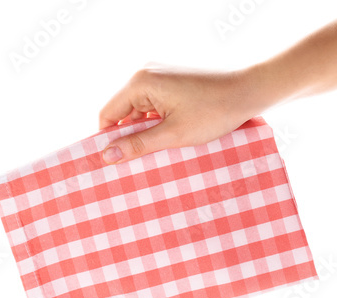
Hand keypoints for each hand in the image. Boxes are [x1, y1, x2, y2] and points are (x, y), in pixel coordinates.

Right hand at [98, 67, 261, 163]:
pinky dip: (157, 121)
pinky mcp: (172, 80)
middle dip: (129, 136)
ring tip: (161, 147)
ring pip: (138, 111)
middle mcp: (146, 74)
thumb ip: (136, 145)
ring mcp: (160, 75)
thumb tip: (105, 156)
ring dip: (145, 130)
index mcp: (141, 82)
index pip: (107, 115)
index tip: (114, 162)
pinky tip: (170, 134)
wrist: (252, 89)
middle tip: (140, 159)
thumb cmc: (215, 110)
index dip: (108, 140)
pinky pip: (152, 104)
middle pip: (122, 112)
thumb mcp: (173, 134)